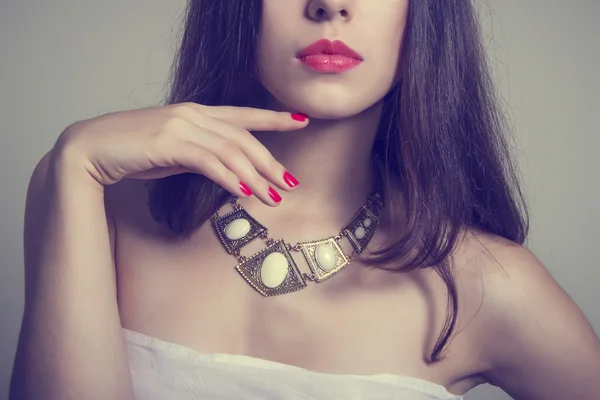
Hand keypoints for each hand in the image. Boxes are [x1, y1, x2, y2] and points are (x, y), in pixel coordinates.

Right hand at [54, 103, 307, 205]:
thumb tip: (226, 170)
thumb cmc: (131, 151)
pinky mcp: (168, 142)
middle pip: (243, 138)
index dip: (273, 118)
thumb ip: (201, 153)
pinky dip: (229, 177)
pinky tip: (242, 192)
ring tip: (272, 198)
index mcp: (196, 113)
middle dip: (270, 163)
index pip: (243, 115)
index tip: (299, 121)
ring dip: (255, 177)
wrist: (90, 149)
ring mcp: (181, 126)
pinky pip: (208, 161)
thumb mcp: (174, 151)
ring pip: (231, 151)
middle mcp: (193, 115)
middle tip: (289, 184)